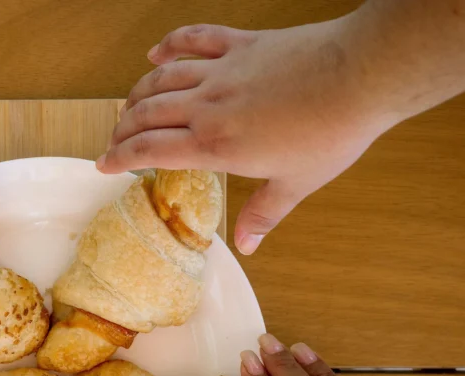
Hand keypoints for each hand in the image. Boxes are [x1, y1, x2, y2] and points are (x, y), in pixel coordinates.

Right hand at [99, 21, 392, 254]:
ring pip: (161, 79)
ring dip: (138, 93)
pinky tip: (156, 53)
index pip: (149, 151)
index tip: (102, 165)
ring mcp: (222, 71)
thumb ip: (264, 214)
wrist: (361, 75)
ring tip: (128, 107)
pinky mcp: (241, 44)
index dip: (119, 157)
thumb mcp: (295, 184)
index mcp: (216, 145)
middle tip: (114, 141)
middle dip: (122, 129)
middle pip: (146, 114)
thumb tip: (246, 245)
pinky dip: (169, 45)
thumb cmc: (332, 133)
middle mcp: (208, 106)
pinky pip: (194, 40)